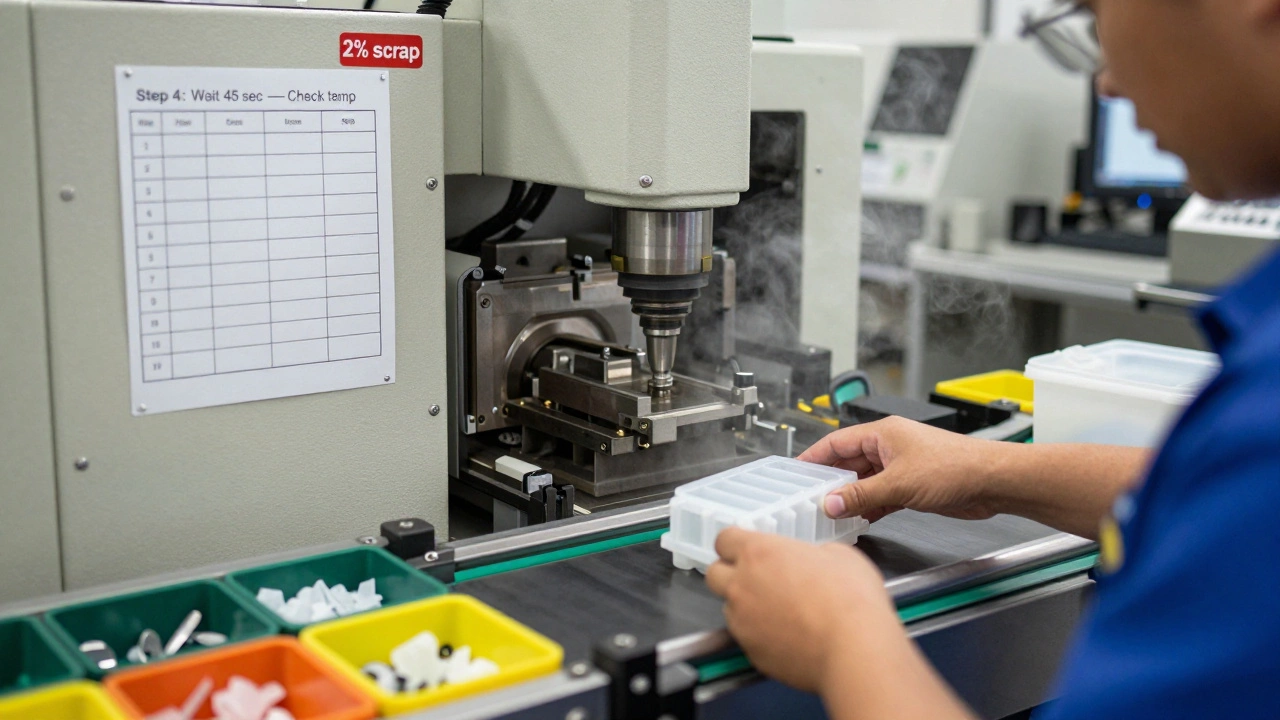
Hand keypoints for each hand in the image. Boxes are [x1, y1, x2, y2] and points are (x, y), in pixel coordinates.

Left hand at [705, 528, 899, 693]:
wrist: (853, 650)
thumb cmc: (851, 600)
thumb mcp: (839, 555)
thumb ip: (812, 553)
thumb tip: (812, 561)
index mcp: (759, 553)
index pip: (724, 539)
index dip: (735, 544)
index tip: (748, 549)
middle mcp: (742, 585)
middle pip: (714, 574)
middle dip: (730, 574)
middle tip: (757, 578)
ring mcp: (742, 621)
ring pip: (729, 609)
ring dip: (745, 607)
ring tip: (778, 612)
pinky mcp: (750, 652)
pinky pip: (746, 638)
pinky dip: (759, 635)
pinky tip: (787, 636)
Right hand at [798, 417, 1004, 522]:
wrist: (992, 482)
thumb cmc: (956, 466)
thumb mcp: (899, 484)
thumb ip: (861, 495)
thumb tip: (830, 502)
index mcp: (882, 433)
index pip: (836, 442)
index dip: (814, 457)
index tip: (795, 472)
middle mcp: (889, 447)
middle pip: (849, 464)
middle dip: (831, 483)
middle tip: (809, 499)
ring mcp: (901, 467)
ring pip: (865, 482)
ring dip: (851, 498)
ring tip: (830, 514)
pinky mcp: (912, 486)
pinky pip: (881, 496)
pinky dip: (869, 507)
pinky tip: (858, 520)